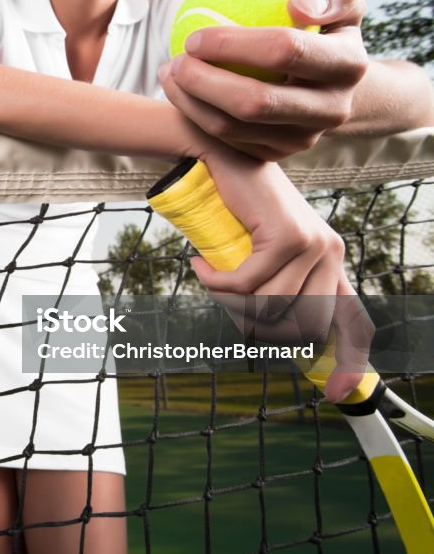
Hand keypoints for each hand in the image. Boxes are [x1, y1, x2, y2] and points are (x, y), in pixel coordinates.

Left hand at [160, 0, 370, 160]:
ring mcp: (303, 139)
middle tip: (176, 59)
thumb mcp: (341, 1)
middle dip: (204, 82)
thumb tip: (299, 5)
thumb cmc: (325, 30)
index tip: (195, 36)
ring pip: (232, 128)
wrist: (334, 84)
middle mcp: (331, 110)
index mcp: (348, 66)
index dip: (233, 43)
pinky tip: (178, 92)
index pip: (285, 52)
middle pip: (254, 102)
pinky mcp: (278, 155)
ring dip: (190, 102)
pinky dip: (195, 117)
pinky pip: (226, 141)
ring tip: (169, 73)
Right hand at [191, 146, 371, 400]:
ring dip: (228, 299)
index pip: (352, 321)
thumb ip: (276, 282)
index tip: (337, 395)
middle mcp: (331, 253)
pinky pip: (247, 284)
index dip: (348, 362)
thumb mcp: (262, 250)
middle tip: (225, 300)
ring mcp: (313, 245)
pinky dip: (216, 282)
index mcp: (330, 262)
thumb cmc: (236, 205)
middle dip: (255, 323)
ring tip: (209, 274)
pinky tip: (201, 264)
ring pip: (269, 306)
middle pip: (299, 325)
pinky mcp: (288, 238)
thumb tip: (266, 329)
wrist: (222, 159)